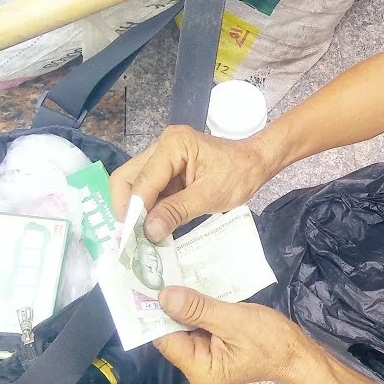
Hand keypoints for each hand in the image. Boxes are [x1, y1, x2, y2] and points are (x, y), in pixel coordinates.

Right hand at [110, 125, 275, 240]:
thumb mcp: (210, 196)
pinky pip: (148, 190)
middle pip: (127, 179)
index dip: (134, 210)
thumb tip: (148, 231)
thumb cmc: (239, 175)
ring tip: (142, 236)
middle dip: (128, 209)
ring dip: (137, 211)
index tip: (131, 238)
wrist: (256, 164)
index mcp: (173, 144)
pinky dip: (149, 208)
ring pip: (134, 185)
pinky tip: (154, 226)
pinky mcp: (166, 169)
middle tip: (132, 237)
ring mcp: (161, 157)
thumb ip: (177, 211)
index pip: (142, 181)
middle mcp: (161, 146)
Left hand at [153, 286, 313, 383]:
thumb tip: (164, 296)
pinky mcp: (216, 346)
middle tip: (164, 272)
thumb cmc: (272, 340)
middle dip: (173, 305)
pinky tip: (198, 289)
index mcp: (199, 368)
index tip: (151, 283)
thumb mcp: (235, 320)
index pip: (166, 338)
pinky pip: (200, 325)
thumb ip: (199, 309)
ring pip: (186, 326)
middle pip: (174, 332)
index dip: (158, 312)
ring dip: (187, 305)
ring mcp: (207, 357)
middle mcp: (197, 367)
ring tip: (178, 275)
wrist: (299, 353)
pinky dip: (200, 309)